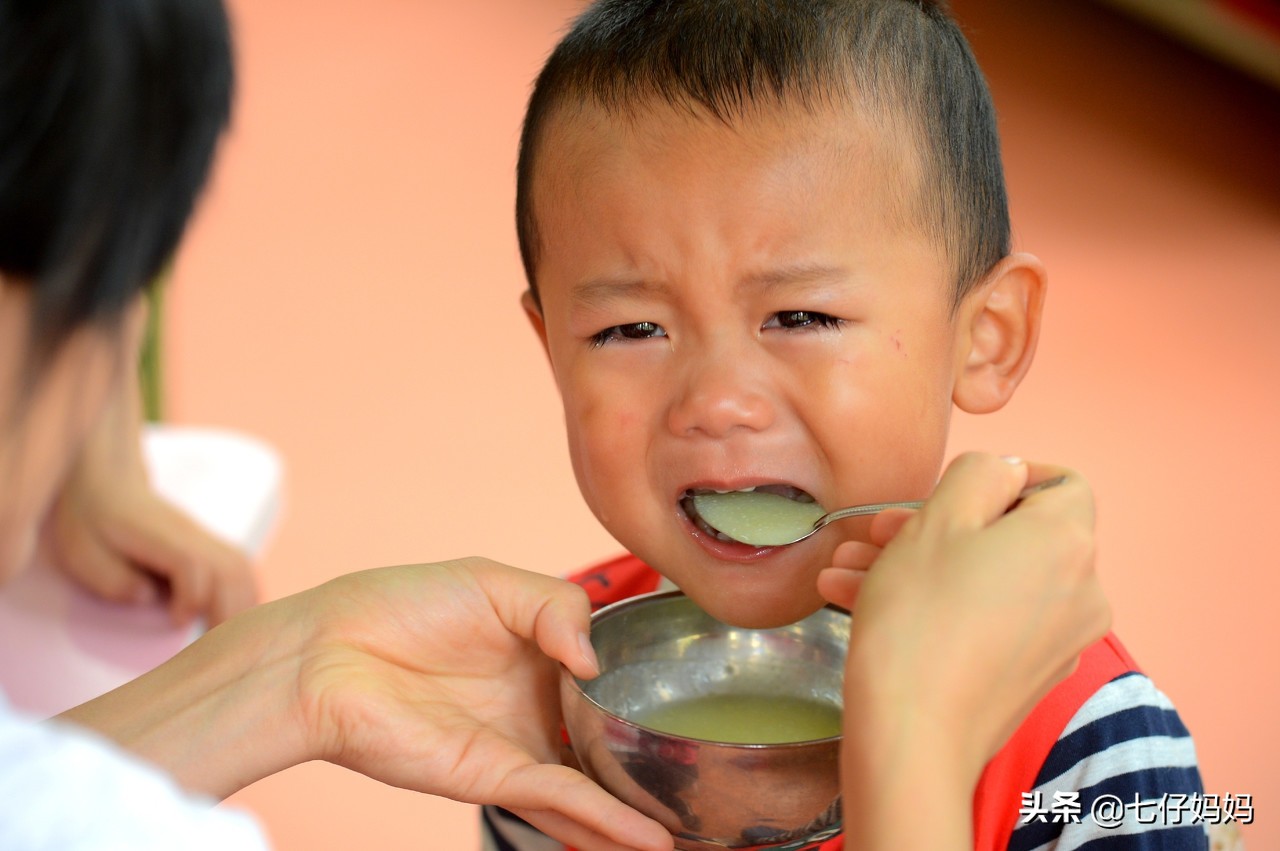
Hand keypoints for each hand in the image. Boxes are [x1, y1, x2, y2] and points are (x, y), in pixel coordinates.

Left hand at [41, 346, 255, 626]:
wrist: (107, 480)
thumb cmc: (90, 520)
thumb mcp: (81, 551)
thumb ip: (112, 579)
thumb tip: (149, 600)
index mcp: (157, 535)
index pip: (192, 564)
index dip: (191, 597)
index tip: (177, 623)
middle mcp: (190, 535)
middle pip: (231, 570)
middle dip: (233, 614)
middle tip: (223, 651)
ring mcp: (204, 538)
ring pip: (243, 569)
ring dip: (246, 607)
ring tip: (238, 641)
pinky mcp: (209, 546)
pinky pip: (243, 569)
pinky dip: (248, 597)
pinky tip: (241, 621)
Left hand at [291, 559, 672, 850]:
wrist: (330, 652)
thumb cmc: (401, 606)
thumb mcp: (495, 581)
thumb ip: (559, 607)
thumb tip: (596, 661)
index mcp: (539, 653)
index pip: (608, 674)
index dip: (648, 685)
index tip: (697, 695)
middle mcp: (535, 704)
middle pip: (605, 740)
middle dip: (650, 767)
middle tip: (708, 782)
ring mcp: (518, 744)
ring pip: (591, 787)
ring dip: (636, 817)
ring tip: (693, 837)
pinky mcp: (494, 775)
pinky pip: (561, 800)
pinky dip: (605, 822)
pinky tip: (649, 839)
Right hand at [819, 452, 1109, 848]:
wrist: (913, 735)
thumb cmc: (922, 619)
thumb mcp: (940, 518)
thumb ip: (981, 473)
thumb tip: (1004, 473)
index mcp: (1067, 541)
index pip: (1060, 484)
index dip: (1007, 476)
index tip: (951, 488)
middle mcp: (1080, 590)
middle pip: (1012, 535)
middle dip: (937, 526)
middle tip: (875, 532)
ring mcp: (1058, 639)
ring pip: (989, 579)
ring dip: (922, 566)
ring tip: (849, 571)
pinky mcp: (1029, 676)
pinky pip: (987, 620)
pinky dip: (939, 606)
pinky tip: (864, 604)